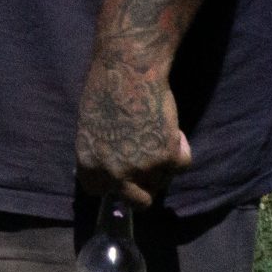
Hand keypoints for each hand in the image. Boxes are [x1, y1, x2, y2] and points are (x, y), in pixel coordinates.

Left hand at [74, 62, 191, 208]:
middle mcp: (114, 174)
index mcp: (89, 166)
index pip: (99, 192)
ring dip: (164, 164)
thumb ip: (100, 155)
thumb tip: (110, 173)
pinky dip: (182, 149)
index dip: (113, 183)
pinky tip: (172, 129)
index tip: (121, 174)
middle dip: (145, 189)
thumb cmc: (104, 90)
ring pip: (162, 181)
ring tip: (156, 133)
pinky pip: (182, 164)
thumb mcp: (89, 129)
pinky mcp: (167, 157)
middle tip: (150, 168)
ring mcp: (142, 169)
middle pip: (138, 201)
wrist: (127, 70)